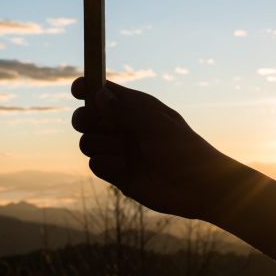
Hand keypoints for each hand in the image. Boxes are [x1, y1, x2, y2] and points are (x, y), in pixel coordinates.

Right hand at [71, 77, 235, 219]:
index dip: (86, 88)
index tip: (78, 90)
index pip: (101, 92)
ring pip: (87, 141)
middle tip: (99, 123)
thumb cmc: (183, 148)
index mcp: (133, 107)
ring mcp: (117, 150)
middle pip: (85, 117)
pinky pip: (94, 164)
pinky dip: (107, 164)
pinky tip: (126, 168)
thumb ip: (123, 110)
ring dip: (102, 144)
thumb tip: (96, 95)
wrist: (198, 187)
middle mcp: (122, 126)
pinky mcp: (116, 173)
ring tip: (126, 151)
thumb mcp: (154, 123)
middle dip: (85, 119)